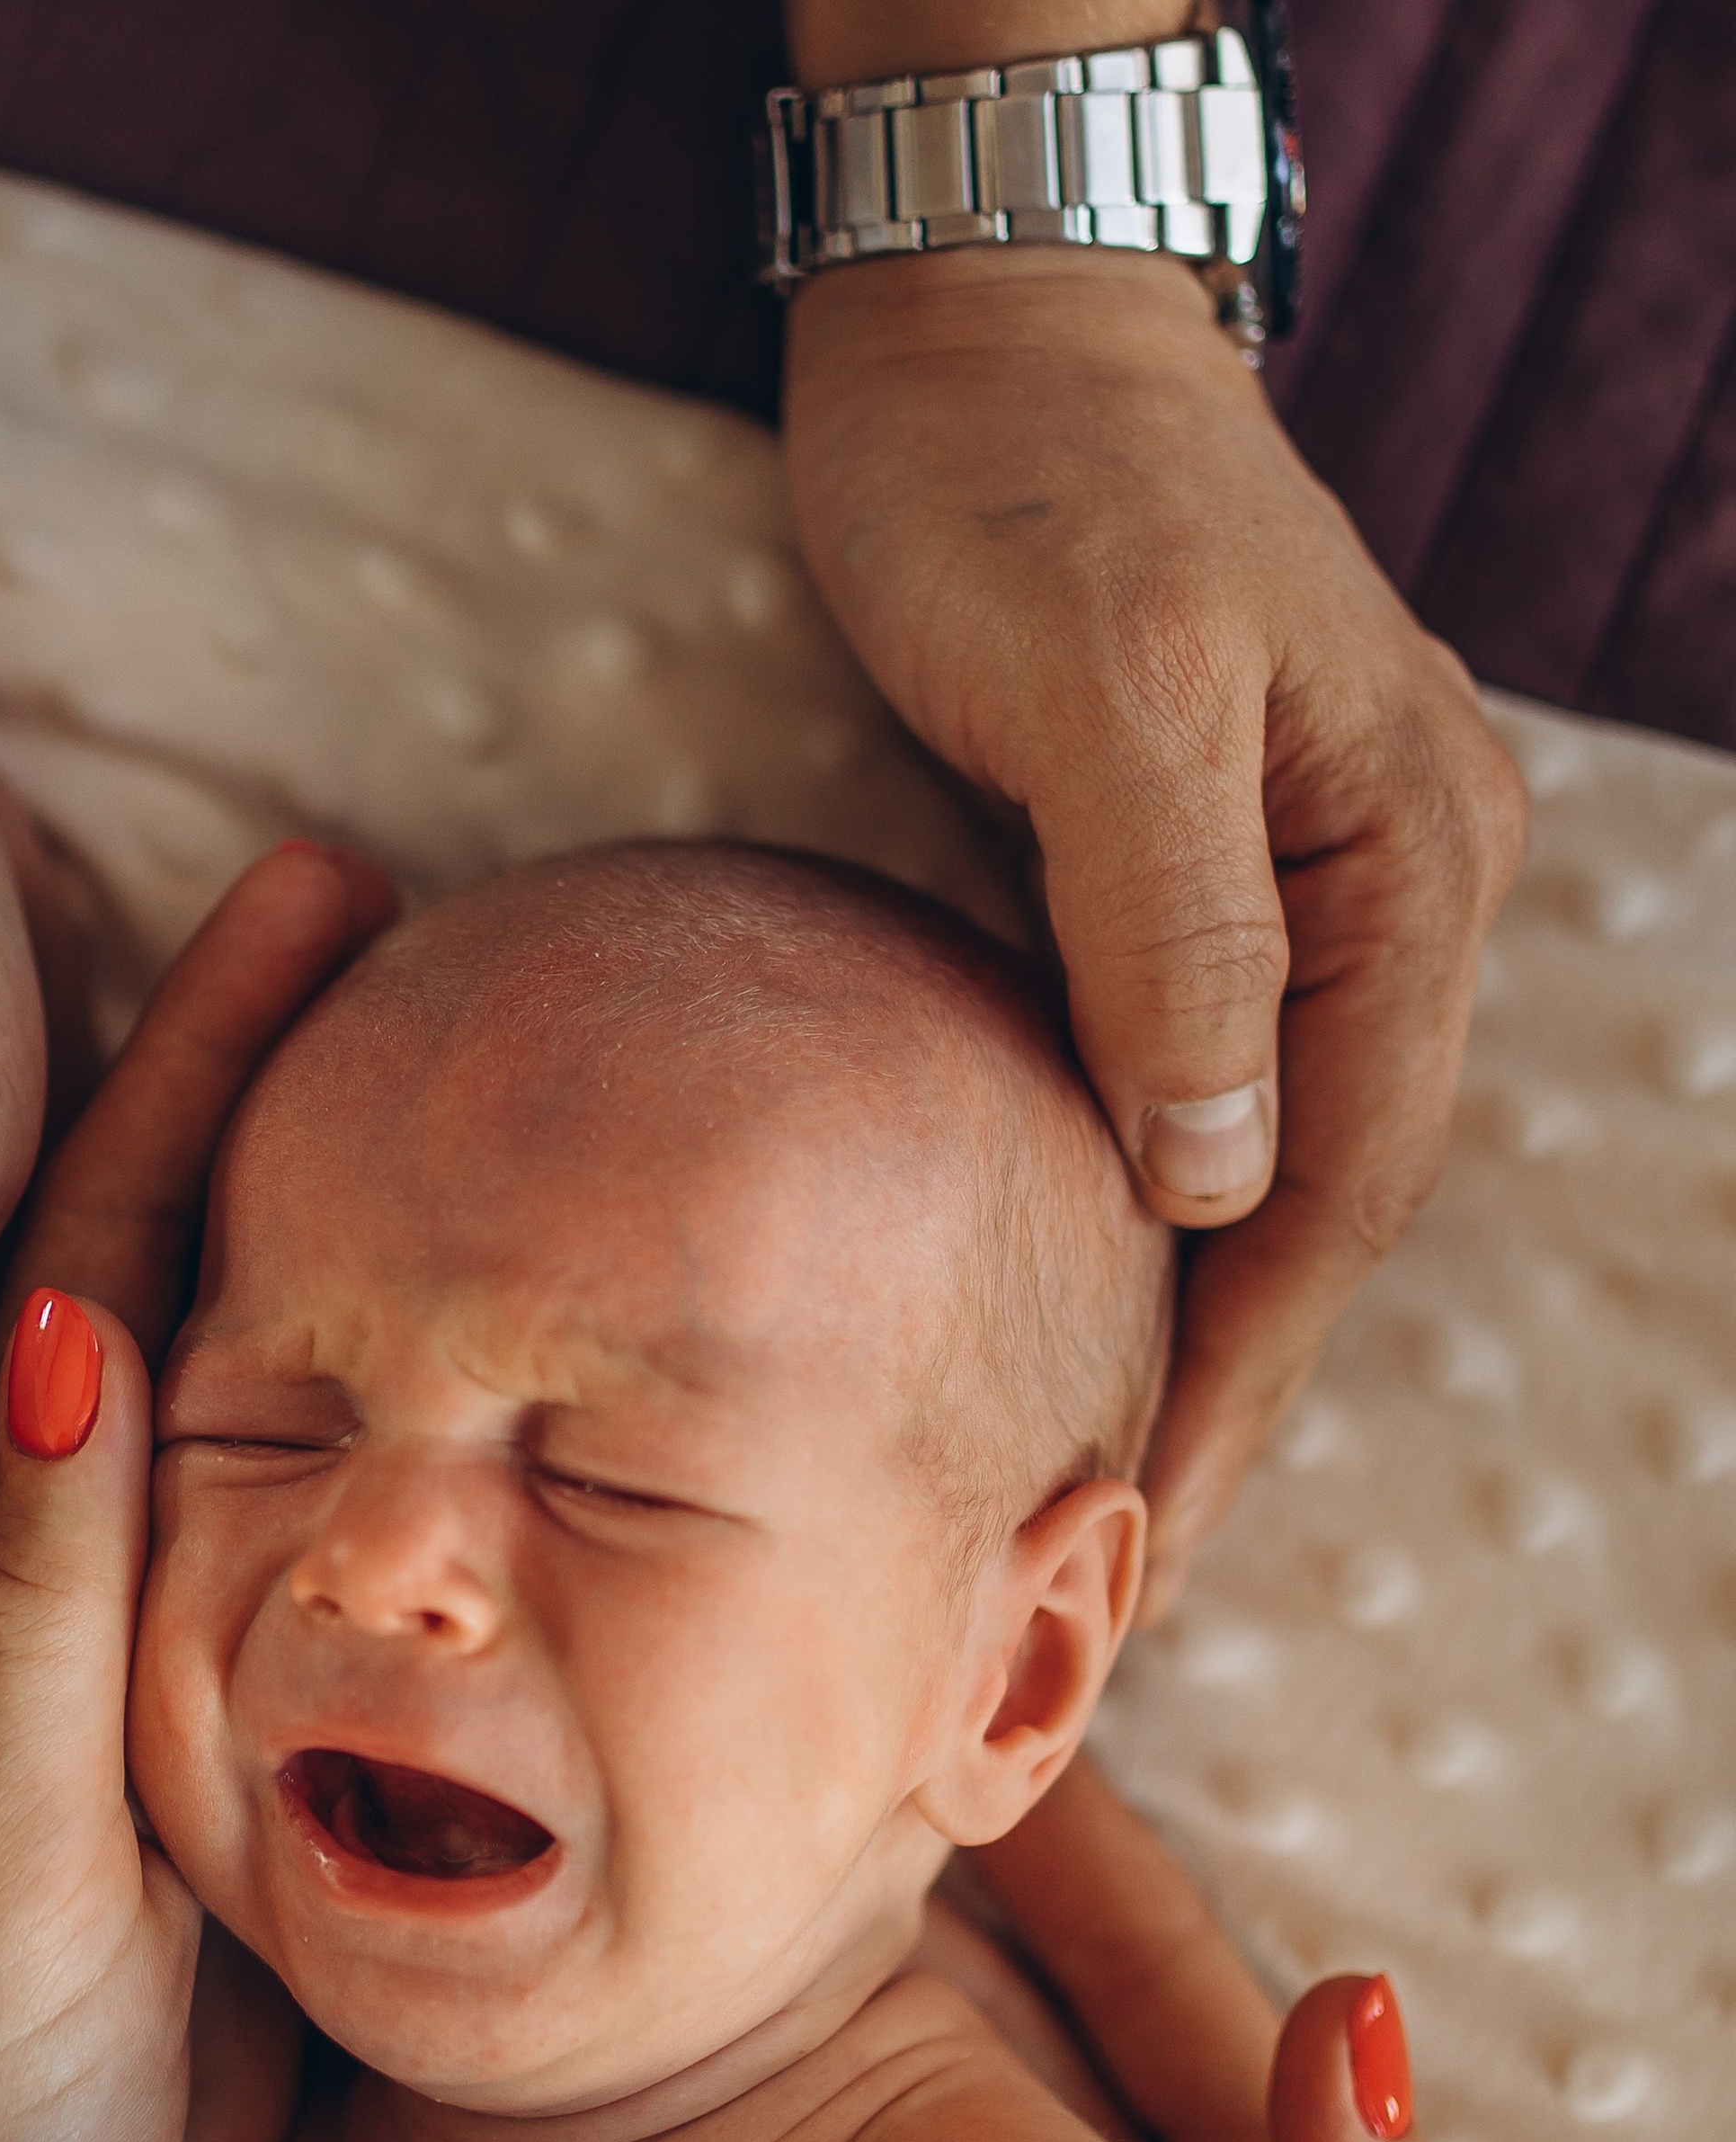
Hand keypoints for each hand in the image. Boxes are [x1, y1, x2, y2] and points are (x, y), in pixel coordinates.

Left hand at [782, 249, 1528, 1606]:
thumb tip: (1218, 1173)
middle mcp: (1394, 892)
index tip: (1155, 1529)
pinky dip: (1143, 1223)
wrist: (980, 323)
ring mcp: (1306, 892)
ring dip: (1188, 1326)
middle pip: (1320, 1203)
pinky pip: (1196, 1098)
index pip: (1339, 1183)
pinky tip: (1078, 1313)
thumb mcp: (1106, 684)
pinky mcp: (1197, 887)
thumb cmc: (1025, 482)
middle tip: (1113, 1567)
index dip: (1245, 1374)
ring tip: (1095, 1485)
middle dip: (1226, 1388)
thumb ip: (1175, 930)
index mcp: (1410, 862)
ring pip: (1265, 1167)